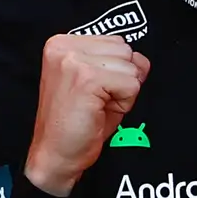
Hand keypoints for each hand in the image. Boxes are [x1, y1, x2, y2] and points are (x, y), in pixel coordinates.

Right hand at [20, 31, 147, 194]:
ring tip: (97, 106)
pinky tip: (100, 111)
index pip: (117, 42)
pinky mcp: (87, 79)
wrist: (55, 156)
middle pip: (126, 51)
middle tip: (96, 101)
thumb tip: (140, 60)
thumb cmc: (75, 124)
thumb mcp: (96, 82)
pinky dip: (124, 103)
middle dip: (121, 79)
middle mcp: (64, 47)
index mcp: (62, 44)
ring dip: (123, 91)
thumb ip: (113, 62)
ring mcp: (74, 61)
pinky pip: (131, 84)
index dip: (116, 71)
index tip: (93, 91)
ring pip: (131, 67)